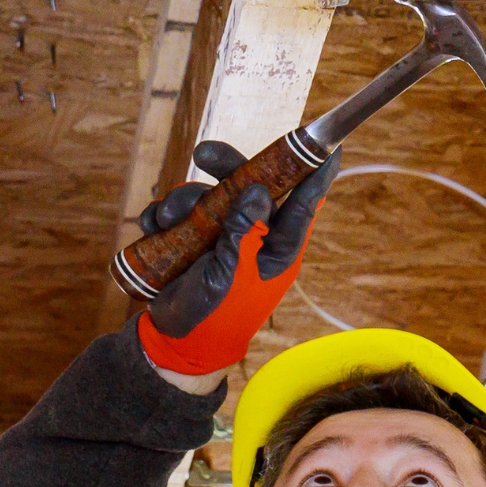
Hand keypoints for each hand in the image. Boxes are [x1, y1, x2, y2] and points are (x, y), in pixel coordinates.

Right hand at [134, 141, 340, 375]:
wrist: (180, 340)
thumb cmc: (220, 314)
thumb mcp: (234, 274)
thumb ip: (245, 232)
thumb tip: (258, 190)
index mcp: (279, 246)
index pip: (303, 203)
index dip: (314, 173)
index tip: (331, 146)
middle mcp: (254, 234)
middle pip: (250, 185)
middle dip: (227, 166)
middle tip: (205, 153)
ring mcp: (222, 234)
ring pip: (209, 194)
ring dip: (183, 199)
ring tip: (166, 217)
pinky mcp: (192, 238)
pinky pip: (180, 212)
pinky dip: (164, 214)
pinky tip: (154, 225)